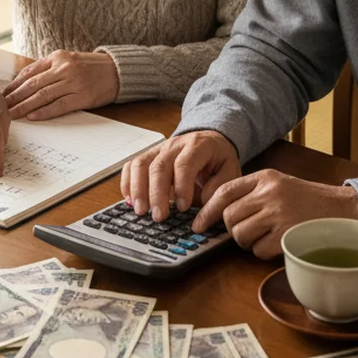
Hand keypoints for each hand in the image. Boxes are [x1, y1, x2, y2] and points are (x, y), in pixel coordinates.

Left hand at [3, 50, 118, 120]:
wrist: (118, 70)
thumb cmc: (91, 67)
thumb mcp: (68, 60)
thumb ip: (49, 69)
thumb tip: (25, 83)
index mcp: (57, 57)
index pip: (29, 72)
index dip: (14, 84)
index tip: (3, 94)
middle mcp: (63, 68)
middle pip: (32, 84)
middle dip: (14, 97)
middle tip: (1, 106)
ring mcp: (73, 82)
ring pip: (42, 96)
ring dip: (24, 106)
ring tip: (11, 114)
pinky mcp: (82, 96)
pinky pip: (59, 106)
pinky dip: (44, 112)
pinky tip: (32, 116)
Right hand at [120, 130, 241, 220]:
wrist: (210, 141)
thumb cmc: (218, 159)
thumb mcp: (230, 171)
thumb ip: (219, 190)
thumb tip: (202, 212)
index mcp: (198, 145)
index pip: (185, 163)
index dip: (182, 186)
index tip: (183, 208)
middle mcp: (175, 145)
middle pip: (159, 165)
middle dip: (157, 193)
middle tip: (159, 217)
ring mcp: (159, 149)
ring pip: (140, 164)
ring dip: (138, 189)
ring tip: (141, 211)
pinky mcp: (148, 156)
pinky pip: (131, 165)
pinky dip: (127, 182)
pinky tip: (130, 200)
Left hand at [193, 171, 357, 259]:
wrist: (342, 209)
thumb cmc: (308, 200)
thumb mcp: (279, 184)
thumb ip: (252, 192)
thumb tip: (219, 212)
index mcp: (265, 177)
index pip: (224, 192)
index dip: (207, 210)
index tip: (198, 224)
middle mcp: (269, 193)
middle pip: (229, 217)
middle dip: (232, 230)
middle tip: (248, 230)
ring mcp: (278, 214)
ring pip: (240, 235)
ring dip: (248, 242)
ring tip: (265, 236)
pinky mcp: (286, 235)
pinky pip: (258, 250)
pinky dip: (263, 252)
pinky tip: (277, 243)